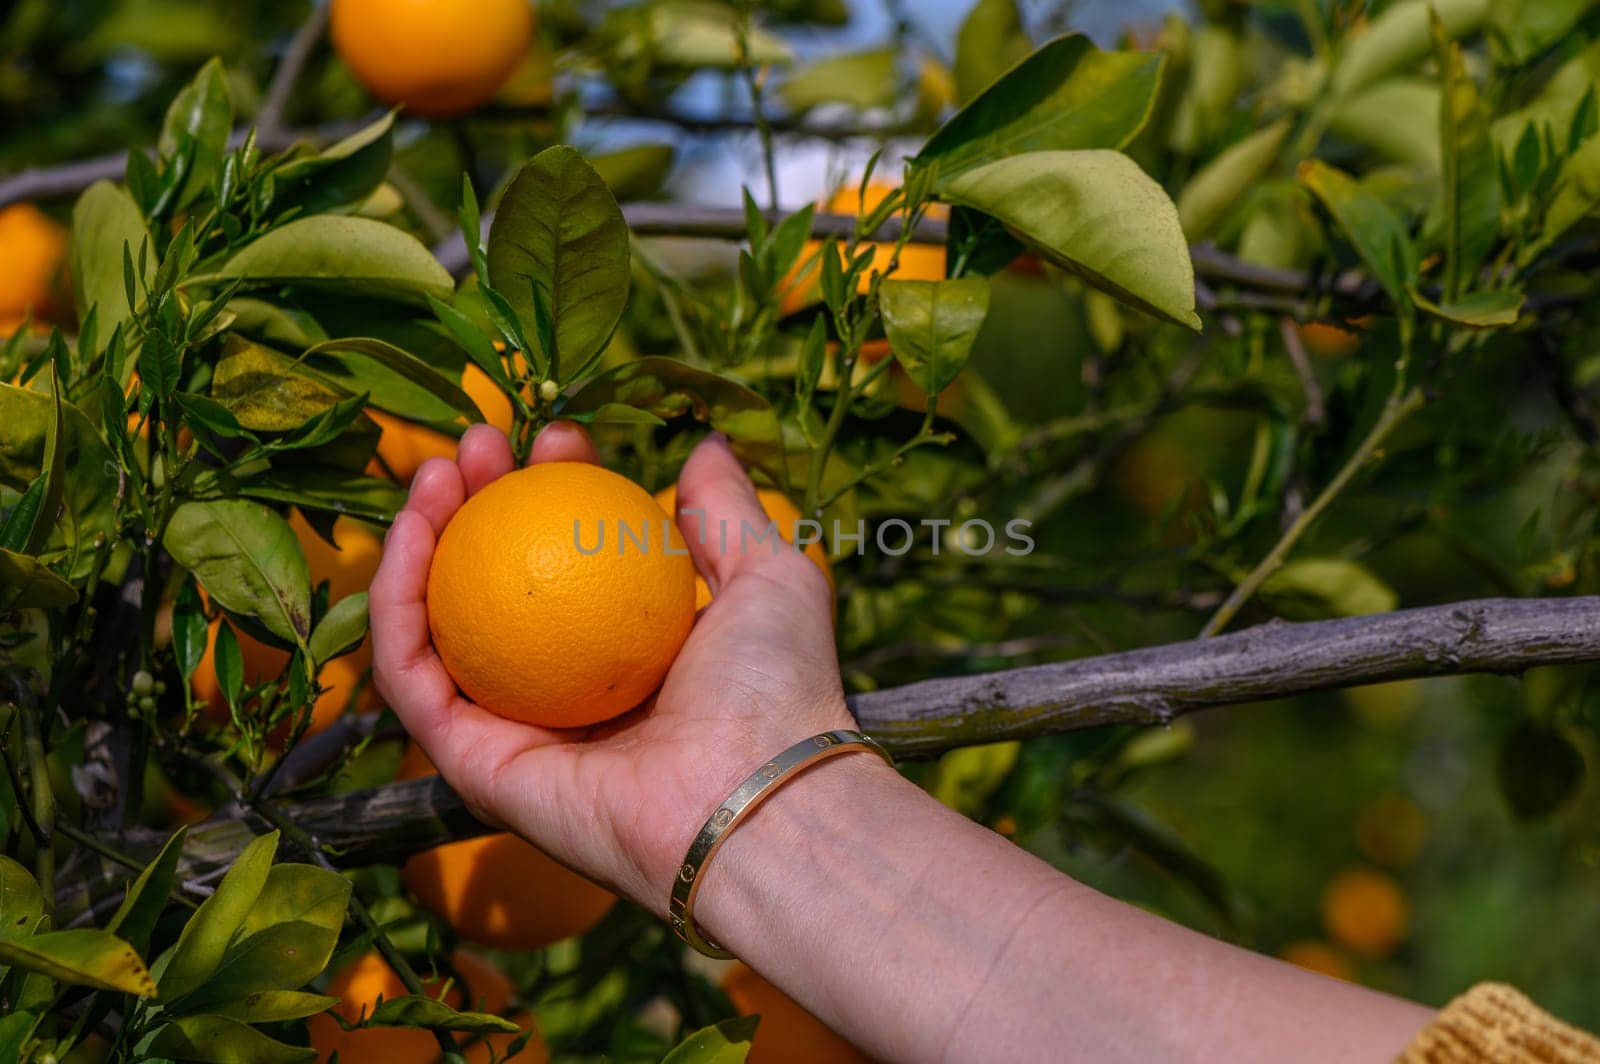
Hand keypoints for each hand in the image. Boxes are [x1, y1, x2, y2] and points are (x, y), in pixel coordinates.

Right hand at [369, 422, 856, 910]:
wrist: (756, 796)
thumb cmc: (776, 686)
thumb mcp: (766, 574)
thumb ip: (725, 512)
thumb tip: (704, 447)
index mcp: (629, 656)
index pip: (568, 560)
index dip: (552, 489)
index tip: (558, 436)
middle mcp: (566, 693)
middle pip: (490, 588)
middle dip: (473, 503)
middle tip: (480, 439)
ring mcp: (515, 733)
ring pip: (436, 627)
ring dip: (418, 540)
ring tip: (434, 470)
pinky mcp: (473, 769)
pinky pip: (410, 676)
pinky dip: (394, 601)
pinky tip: (406, 531)